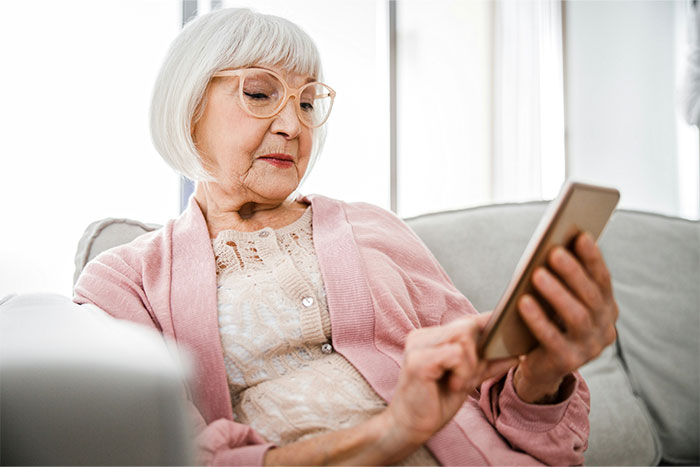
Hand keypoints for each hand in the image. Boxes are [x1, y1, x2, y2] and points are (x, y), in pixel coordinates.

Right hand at [385, 314, 517, 448]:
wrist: (411, 427)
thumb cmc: (436, 402)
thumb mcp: (468, 378)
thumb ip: (487, 362)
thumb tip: (519, 352)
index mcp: (431, 336)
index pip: (467, 321)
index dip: (488, 330)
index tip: (505, 345)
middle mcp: (422, 335)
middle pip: (467, 325)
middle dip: (479, 352)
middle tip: (470, 377)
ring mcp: (418, 345)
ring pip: (463, 337)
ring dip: (470, 365)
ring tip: (458, 383)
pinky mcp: (418, 360)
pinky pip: (455, 354)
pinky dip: (462, 372)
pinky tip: (453, 386)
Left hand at [514, 232, 618, 403]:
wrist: (540, 366)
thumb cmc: (549, 322)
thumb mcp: (559, 300)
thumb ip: (564, 280)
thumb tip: (555, 244)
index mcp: (607, 309)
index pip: (603, 280)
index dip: (593, 258)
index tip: (581, 235)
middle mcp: (604, 329)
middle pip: (591, 297)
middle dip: (573, 273)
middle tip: (554, 252)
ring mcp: (589, 348)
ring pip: (576, 317)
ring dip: (557, 293)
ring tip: (536, 274)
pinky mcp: (568, 362)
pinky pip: (552, 339)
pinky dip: (538, 319)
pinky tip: (523, 302)